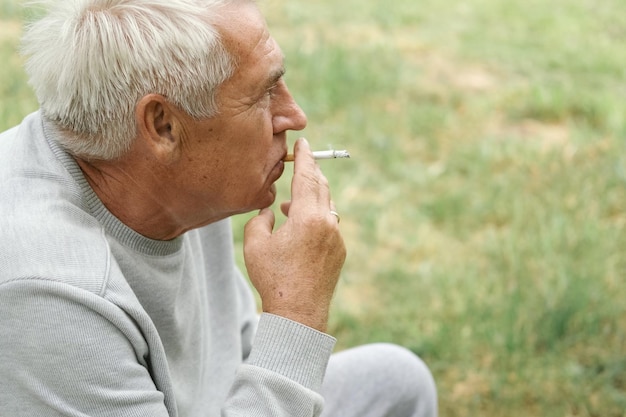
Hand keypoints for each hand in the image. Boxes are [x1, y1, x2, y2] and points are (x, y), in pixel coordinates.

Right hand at [244, 138, 345, 331]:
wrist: (298, 312)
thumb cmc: (273, 278)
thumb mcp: (255, 243)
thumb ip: (260, 218)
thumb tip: (270, 209)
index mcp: (308, 217)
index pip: (307, 176)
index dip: (304, 157)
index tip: (303, 142)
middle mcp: (327, 223)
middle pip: (322, 187)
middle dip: (311, 172)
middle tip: (302, 160)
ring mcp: (337, 238)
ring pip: (327, 206)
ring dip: (311, 198)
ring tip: (289, 206)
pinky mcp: (340, 252)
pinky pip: (329, 225)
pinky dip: (316, 219)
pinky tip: (299, 228)